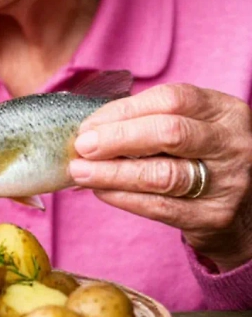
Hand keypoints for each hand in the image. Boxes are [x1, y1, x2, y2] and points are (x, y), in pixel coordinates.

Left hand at [69, 83, 251, 270]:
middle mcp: (233, 143)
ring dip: (112, 172)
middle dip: (116, 138)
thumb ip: (148, 121)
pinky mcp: (215, 216)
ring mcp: (228, 181)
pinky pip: (160, 207)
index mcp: (225, 111)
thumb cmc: (201, 158)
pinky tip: (101, 191)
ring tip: (81, 172)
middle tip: (82, 146)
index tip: (90, 124)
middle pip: (168, 133)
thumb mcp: (191, 128)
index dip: (123, 110)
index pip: (170, 100)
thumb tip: (89, 127)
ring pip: (162, 174)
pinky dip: (123, 198)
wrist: (243, 211)